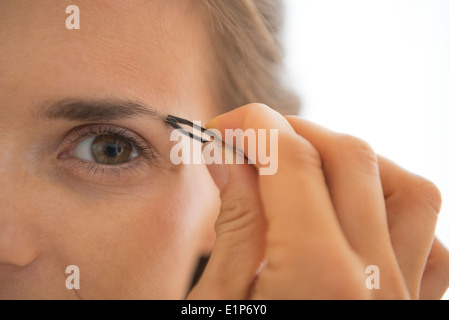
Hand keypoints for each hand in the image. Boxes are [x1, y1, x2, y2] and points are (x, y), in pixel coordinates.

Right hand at [187, 104, 448, 298]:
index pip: (292, 160)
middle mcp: (376, 283)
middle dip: (295, 131)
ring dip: (353, 163)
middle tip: (253, 141)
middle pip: (352, 158)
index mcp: (316, 278)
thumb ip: (235, 223)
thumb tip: (229, 156)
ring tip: (306, 172)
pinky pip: (428, 240)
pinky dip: (392, 210)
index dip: (252, 126)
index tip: (224, 128)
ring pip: (408, 189)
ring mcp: (404, 298)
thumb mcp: (216, 300)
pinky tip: (352, 216)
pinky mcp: (415, 309)